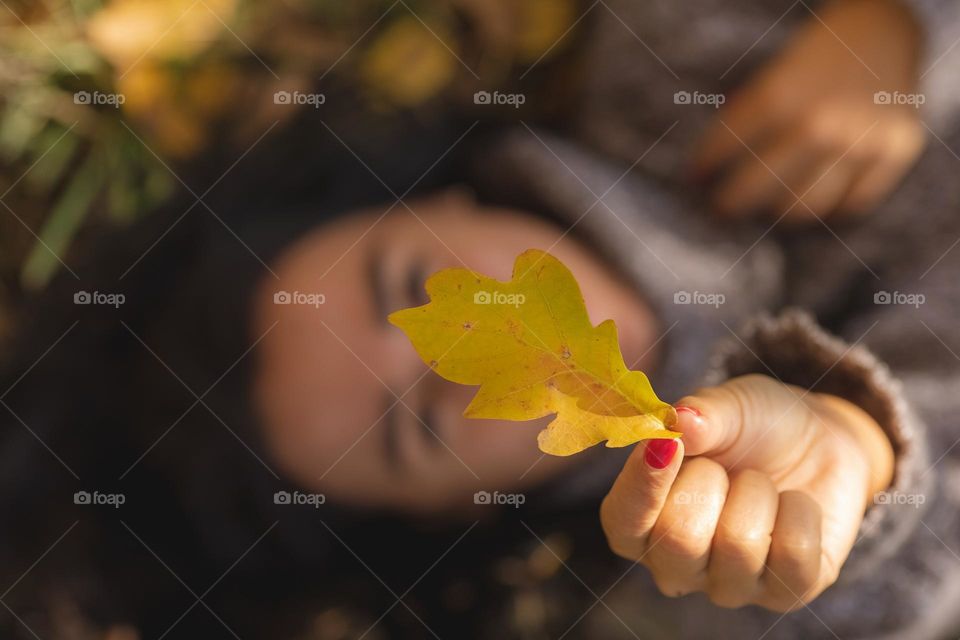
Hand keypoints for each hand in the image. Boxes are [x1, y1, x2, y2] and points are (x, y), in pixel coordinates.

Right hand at [600, 374, 893, 610]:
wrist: (818, 438)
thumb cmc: (753, 425)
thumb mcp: (725, 406)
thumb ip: (699, 415)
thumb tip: (680, 421)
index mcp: (641, 520)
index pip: (622, 522)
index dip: (642, 486)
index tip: (667, 443)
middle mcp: (676, 564)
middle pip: (679, 540)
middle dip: (710, 482)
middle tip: (726, 464)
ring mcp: (729, 585)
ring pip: (740, 545)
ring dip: (758, 492)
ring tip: (762, 482)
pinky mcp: (786, 591)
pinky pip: (793, 552)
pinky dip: (799, 511)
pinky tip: (793, 504)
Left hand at [693, 0, 925, 221]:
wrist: (882, 30)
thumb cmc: (813, 59)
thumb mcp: (771, 78)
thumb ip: (746, 121)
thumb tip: (705, 172)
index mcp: (779, 97)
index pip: (725, 148)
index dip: (704, 167)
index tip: (694, 179)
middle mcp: (819, 123)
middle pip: (758, 189)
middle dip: (730, 203)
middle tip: (720, 208)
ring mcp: (860, 140)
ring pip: (805, 207)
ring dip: (779, 211)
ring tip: (768, 209)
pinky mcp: (897, 150)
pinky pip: (853, 203)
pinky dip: (831, 208)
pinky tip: (813, 202)